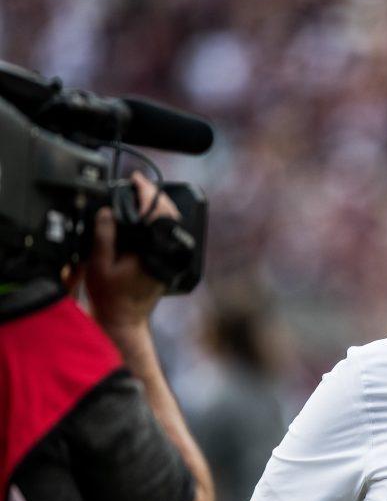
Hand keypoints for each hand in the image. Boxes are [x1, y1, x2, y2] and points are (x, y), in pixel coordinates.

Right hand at [84, 171, 175, 334]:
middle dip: (156, 196)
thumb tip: (107, 212)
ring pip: (172, 226)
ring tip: (143, 197)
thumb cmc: (110, 297)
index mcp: (152, 251)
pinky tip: (148, 219)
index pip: (157, 213)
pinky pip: (169, 237)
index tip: (136, 180)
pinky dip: (160, 223)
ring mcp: (171, 260)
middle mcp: (166, 254)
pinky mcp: (168, 264)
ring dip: (160, 208)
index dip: (147, 192)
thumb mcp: (99, 264)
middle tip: (140, 185)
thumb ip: (104, 236)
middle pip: (170, 216)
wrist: (124, 320)